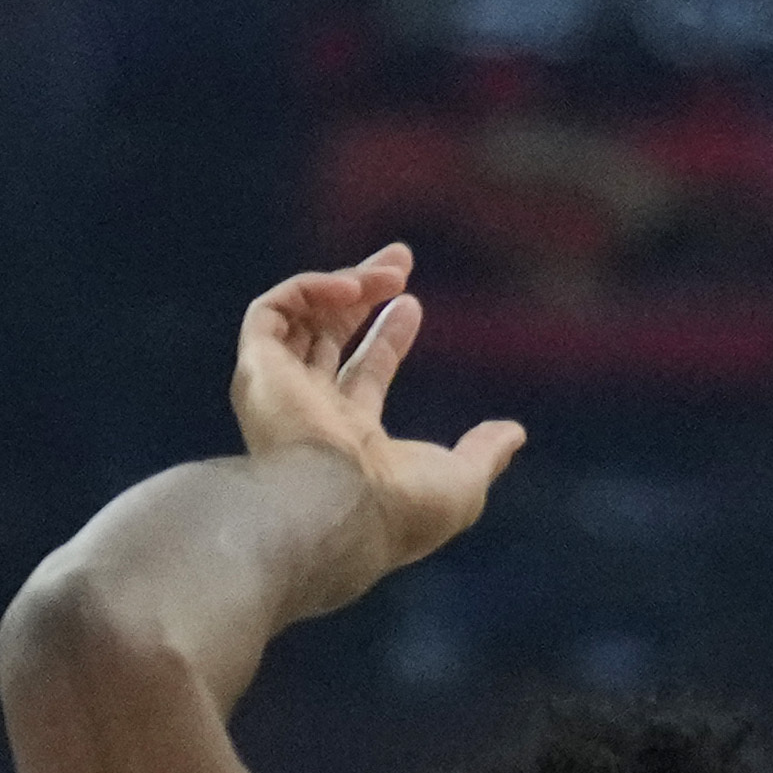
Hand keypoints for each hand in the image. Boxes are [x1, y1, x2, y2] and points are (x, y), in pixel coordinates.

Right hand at [229, 246, 524, 609]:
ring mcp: (278, 391)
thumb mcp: (463, 482)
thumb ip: (485, 453)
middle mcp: (308, 412)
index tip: (412, 302)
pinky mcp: (257, 371)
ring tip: (389, 271)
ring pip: (298, 318)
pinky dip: (308, 290)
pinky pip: (269, 313)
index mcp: (349, 440)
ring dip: (343, 284)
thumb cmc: (401, 510)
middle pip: (327, 336)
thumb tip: (515, 434)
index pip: (362, 375)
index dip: (387, 335)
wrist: (344, 513)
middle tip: (400, 259)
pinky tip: (351, 287)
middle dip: (361, 292)